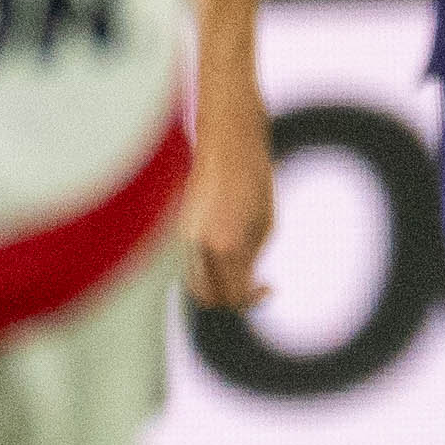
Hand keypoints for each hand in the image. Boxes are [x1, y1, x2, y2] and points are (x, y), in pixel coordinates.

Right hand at [182, 99, 277, 311]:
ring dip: (215, 285)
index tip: (269, 288)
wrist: (228, 145)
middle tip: (255, 286)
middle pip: (207, 297)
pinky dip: (205, 268)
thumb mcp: (265, 226)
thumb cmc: (254, 183)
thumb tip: (245, 287)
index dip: (251, 299)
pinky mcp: (175, 229)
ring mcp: (181, 238)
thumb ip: (251, 259)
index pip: (232, 295)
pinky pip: (187, 263)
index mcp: (225, 246)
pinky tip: (226, 253)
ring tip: (242, 270)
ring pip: (192, 283)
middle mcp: (197, 247)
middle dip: (231, 298)